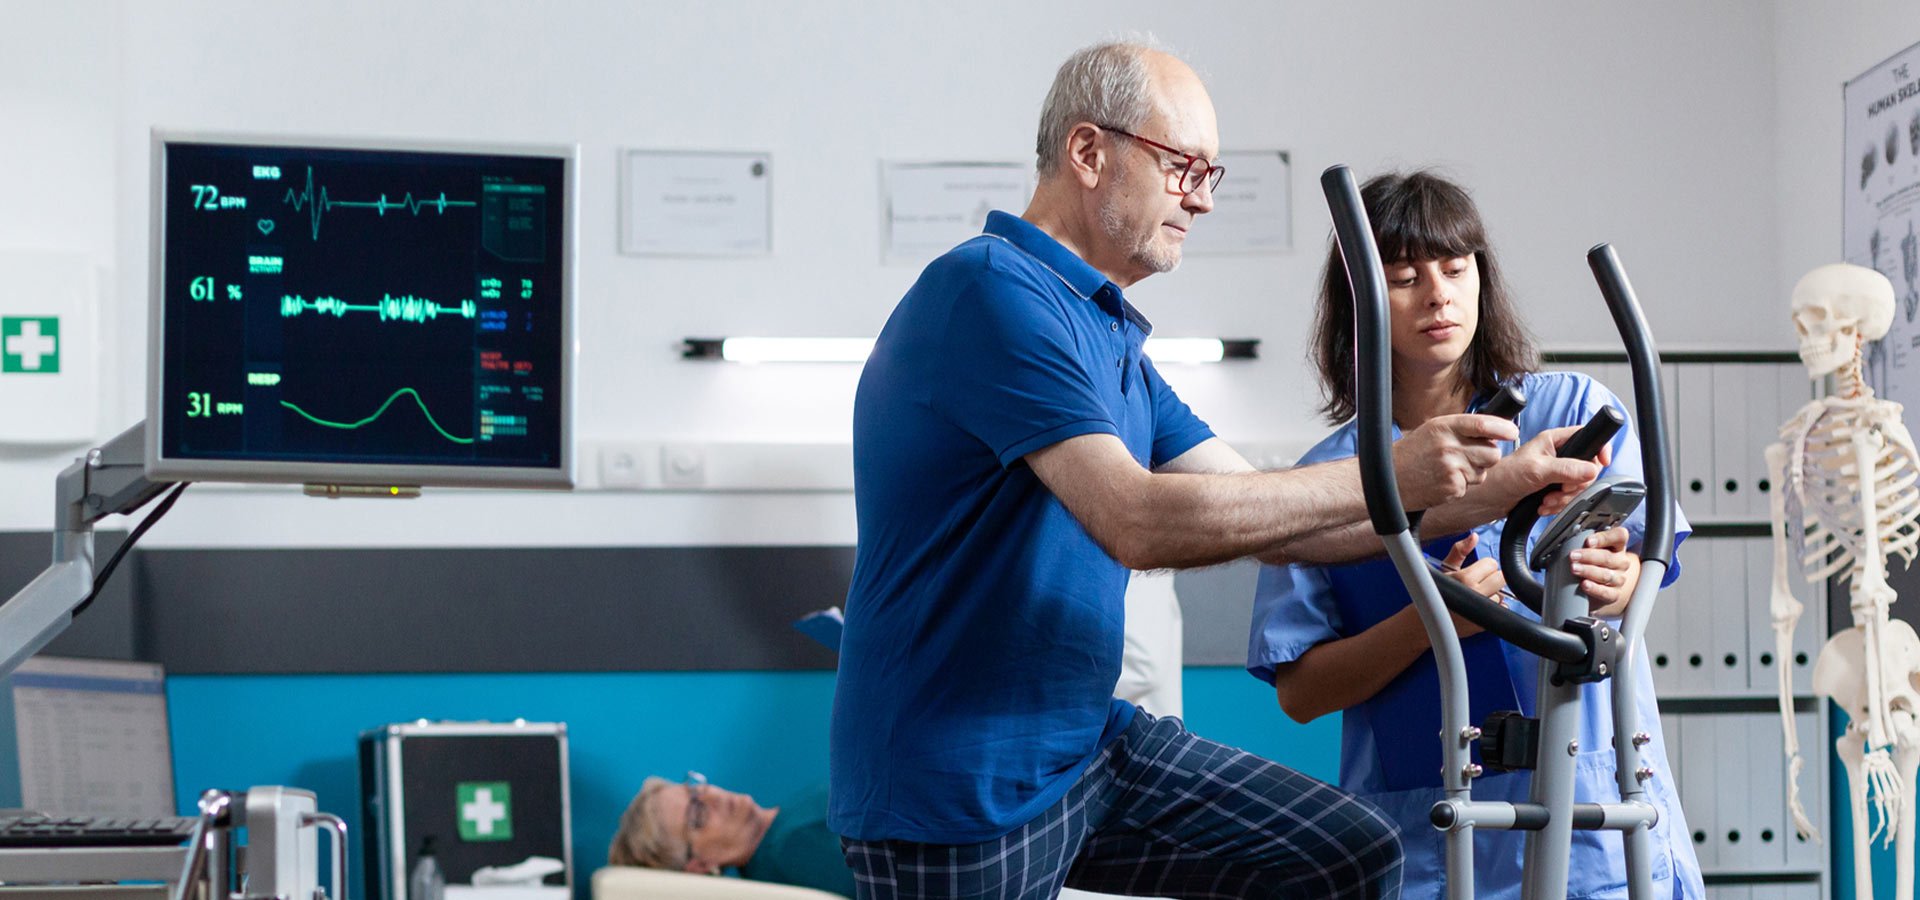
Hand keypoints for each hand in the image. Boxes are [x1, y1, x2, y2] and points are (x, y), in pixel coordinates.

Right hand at [1392, 414, 1515, 510]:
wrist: (1388, 480)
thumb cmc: (1409, 455)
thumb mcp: (1432, 430)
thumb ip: (1461, 429)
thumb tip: (1493, 432)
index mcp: (1444, 426)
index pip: (1483, 424)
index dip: (1503, 428)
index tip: (1512, 432)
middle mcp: (1449, 446)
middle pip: (1492, 452)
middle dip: (1487, 455)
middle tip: (1470, 456)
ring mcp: (1451, 468)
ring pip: (1484, 471)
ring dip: (1473, 472)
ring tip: (1450, 469)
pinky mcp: (1452, 487)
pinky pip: (1470, 486)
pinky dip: (1461, 485)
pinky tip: (1443, 481)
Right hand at [1436, 533, 1505, 637]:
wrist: (1424, 621)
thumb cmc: (1432, 593)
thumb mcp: (1444, 569)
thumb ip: (1459, 551)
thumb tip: (1473, 536)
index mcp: (1466, 579)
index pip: (1492, 564)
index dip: (1484, 566)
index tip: (1475, 572)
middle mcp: (1476, 595)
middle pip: (1501, 578)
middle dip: (1492, 578)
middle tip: (1478, 582)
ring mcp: (1481, 611)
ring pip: (1501, 595)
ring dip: (1493, 594)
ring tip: (1477, 596)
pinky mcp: (1485, 624)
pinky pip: (1501, 610)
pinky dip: (1494, 608)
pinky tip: (1480, 607)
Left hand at [1472, 425, 1607, 517]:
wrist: (1490, 498)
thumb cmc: (1504, 476)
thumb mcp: (1537, 470)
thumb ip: (1566, 469)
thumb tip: (1592, 470)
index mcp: (1555, 440)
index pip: (1588, 436)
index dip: (1599, 448)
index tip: (1603, 463)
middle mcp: (1558, 454)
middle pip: (1588, 467)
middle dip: (1576, 484)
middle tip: (1561, 489)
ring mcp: (1557, 471)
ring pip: (1579, 485)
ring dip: (1565, 498)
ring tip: (1547, 500)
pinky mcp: (1553, 487)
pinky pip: (1569, 497)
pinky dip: (1559, 504)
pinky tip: (1544, 505)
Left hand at [1572, 526, 1639, 614]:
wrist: (1596, 586)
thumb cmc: (1589, 562)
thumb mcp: (1588, 549)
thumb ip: (1581, 543)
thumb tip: (1564, 542)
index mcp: (1617, 545)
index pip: (1619, 536)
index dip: (1604, 538)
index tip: (1588, 541)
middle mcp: (1621, 561)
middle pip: (1608, 557)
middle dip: (1588, 556)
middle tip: (1573, 556)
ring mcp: (1619, 578)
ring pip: (1606, 575)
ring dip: (1588, 571)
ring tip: (1574, 569)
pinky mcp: (1615, 594)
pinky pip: (1606, 592)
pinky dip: (1595, 588)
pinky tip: (1584, 584)